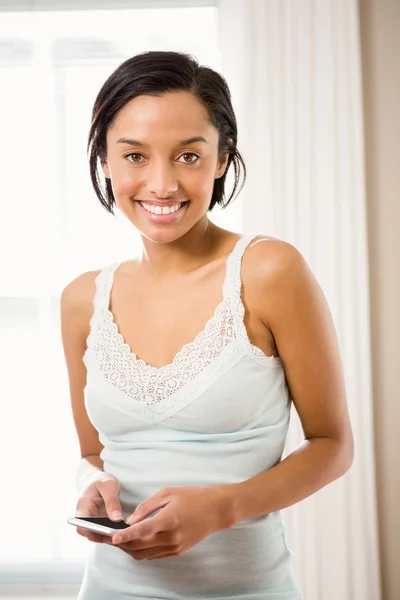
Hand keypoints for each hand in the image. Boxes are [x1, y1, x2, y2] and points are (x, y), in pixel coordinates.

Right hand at [75, 475, 123, 544]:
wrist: (97, 478)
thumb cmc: (101, 480)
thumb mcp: (109, 486)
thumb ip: (112, 502)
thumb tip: (116, 520)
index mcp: (84, 505)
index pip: (81, 525)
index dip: (92, 533)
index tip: (107, 533)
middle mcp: (85, 515)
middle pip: (89, 533)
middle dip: (103, 537)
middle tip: (118, 536)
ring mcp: (91, 519)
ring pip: (96, 534)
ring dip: (108, 537)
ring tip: (122, 535)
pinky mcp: (98, 521)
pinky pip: (103, 531)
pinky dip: (110, 533)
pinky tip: (122, 531)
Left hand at [110, 486, 232, 560]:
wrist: (216, 510)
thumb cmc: (193, 497)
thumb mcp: (168, 493)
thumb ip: (147, 506)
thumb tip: (130, 520)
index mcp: (169, 519)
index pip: (143, 531)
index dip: (126, 535)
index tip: (111, 537)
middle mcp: (171, 537)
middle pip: (139, 545)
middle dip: (120, 543)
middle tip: (104, 537)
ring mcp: (174, 546)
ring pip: (144, 554)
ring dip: (128, 549)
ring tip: (114, 541)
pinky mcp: (177, 551)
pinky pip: (153, 555)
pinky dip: (140, 551)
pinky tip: (132, 543)